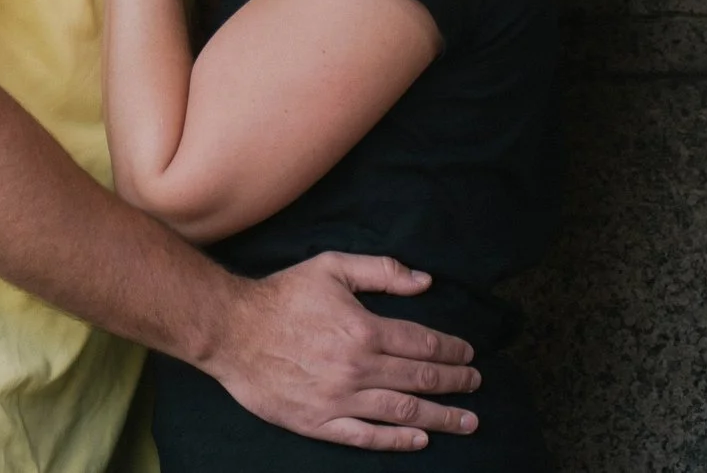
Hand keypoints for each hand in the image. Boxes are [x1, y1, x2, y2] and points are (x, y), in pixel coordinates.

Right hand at [203, 253, 480, 451]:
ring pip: (403, 411)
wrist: (231, 330)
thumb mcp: (331, 267)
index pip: (424, 344)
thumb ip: (381, 271)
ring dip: (442, 417)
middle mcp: (358, 368)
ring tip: (467, 421)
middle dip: (456, 383)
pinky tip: (421, 439)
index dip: (453, 351)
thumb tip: (425, 280)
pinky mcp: (320, 423)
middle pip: (421, 379)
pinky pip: (367, 437)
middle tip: (476, 385)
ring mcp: (340, 400)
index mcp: (365, 329)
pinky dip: (398, 440)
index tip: (470, 355)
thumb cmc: (282, 295)